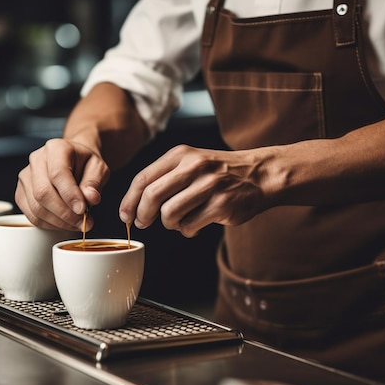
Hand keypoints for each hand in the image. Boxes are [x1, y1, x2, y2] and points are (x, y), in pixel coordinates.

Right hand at [15, 138, 109, 230]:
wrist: (75, 162)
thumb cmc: (85, 163)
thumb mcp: (98, 168)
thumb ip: (94, 182)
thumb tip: (90, 198)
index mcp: (56, 148)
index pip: (58, 173)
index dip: (70, 195)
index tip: (82, 210)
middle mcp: (36, 160)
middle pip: (43, 192)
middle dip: (65, 213)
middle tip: (83, 222)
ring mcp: (26, 177)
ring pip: (36, 207)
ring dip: (58, 222)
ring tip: (77, 223)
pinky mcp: (21, 193)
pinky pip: (31, 215)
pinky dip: (49, 224)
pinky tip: (64, 223)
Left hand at [119, 144, 266, 237]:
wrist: (260, 175)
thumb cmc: (219, 172)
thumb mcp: (191, 162)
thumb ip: (165, 177)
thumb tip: (134, 205)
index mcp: (181, 154)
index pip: (143, 178)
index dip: (129, 200)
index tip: (125, 214)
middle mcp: (194, 166)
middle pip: (152, 196)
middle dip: (142, 215)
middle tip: (143, 223)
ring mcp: (209, 185)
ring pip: (169, 214)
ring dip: (168, 224)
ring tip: (178, 222)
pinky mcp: (221, 205)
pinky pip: (189, 226)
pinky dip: (187, 230)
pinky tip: (195, 224)